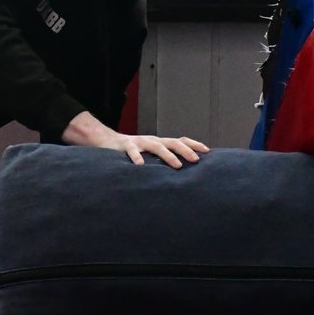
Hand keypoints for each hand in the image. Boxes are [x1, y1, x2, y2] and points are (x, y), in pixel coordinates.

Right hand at [61, 110, 209, 168]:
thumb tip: (181, 173)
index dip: (194, 144)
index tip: (208, 151)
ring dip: (168, 155)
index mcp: (159, 142)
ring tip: (176, 165)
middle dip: (186, 150)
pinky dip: (137, 158)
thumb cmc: (131, 152)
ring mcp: (139, 142)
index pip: (180, 140)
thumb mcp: (148, 155)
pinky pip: (132, 152)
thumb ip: (161, 161)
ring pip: (156, 146)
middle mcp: (152, 140)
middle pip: (172, 142)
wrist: (105, 141)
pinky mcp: (125, 146)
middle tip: (196, 160)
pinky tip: (140, 166)